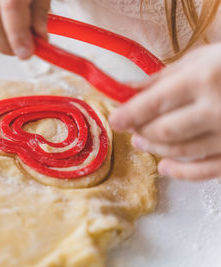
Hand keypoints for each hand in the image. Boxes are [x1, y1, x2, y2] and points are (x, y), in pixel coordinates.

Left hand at [109, 43, 220, 180]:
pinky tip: (165, 167)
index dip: (130, 114)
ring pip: (181, 150)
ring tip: (141, 141)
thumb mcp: (199, 61)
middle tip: (131, 128)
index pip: (156, 102)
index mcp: (204, 79)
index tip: (115, 120)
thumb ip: (161, 79)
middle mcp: (218, 108)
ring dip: (154, 148)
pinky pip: (207, 170)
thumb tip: (124, 90)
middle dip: (140, 131)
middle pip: (164, 130)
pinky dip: (182, 172)